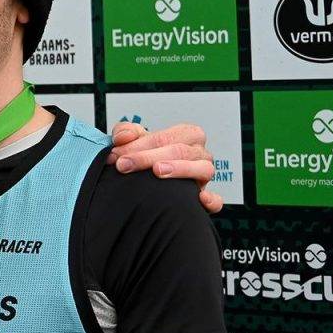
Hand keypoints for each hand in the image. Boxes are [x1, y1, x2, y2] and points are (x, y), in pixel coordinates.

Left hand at [108, 120, 222, 213]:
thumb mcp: (136, 140)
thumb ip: (126, 132)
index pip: (166, 136)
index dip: (140, 144)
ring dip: (180, 169)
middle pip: (181, 151)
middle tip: (124, 165)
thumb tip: (122, 137)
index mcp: (187, 135)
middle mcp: (199, 154)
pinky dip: (210, 200)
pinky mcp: (207, 199)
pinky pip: (215, 200)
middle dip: (148, 157)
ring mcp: (204, 176)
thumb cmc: (148, 156)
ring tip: (157, 171)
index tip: (117, 154)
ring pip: (203, 169)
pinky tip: (199, 198)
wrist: (151, 181)